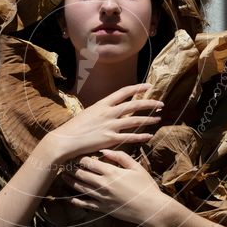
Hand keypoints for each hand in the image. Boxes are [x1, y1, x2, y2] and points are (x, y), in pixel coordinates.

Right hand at [46, 83, 163, 163]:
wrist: (65, 140)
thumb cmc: (74, 127)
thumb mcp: (88, 113)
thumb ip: (101, 111)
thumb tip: (108, 109)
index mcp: (102, 104)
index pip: (123, 92)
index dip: (137, 88)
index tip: (148, 87)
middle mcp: (108, 113)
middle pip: (133, 105)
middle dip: (149, 103)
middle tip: (161, 103)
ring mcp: (110, 126)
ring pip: (135, 121)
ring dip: (148, 119)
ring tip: (159, 118)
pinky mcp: (110, 140)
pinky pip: (129, 137)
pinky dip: (141, 136)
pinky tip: (149, 135)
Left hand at [60, 148, 166, 226]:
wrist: (151, 209)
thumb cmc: (146, 186)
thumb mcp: (136, 167)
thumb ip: (120, 157)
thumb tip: (104, 151)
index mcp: (111, 172)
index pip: (89, 162)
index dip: (79, 158)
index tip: (73, 155)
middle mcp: (103, 184)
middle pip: (81, 174)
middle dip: (71, 169)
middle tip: (63, 164)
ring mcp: (102, 197)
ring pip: (81, 188)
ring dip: (70, 182)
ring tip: (64, 177)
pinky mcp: (103, 208)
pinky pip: (86, 204)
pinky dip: (76, 201)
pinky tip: (70, 198)